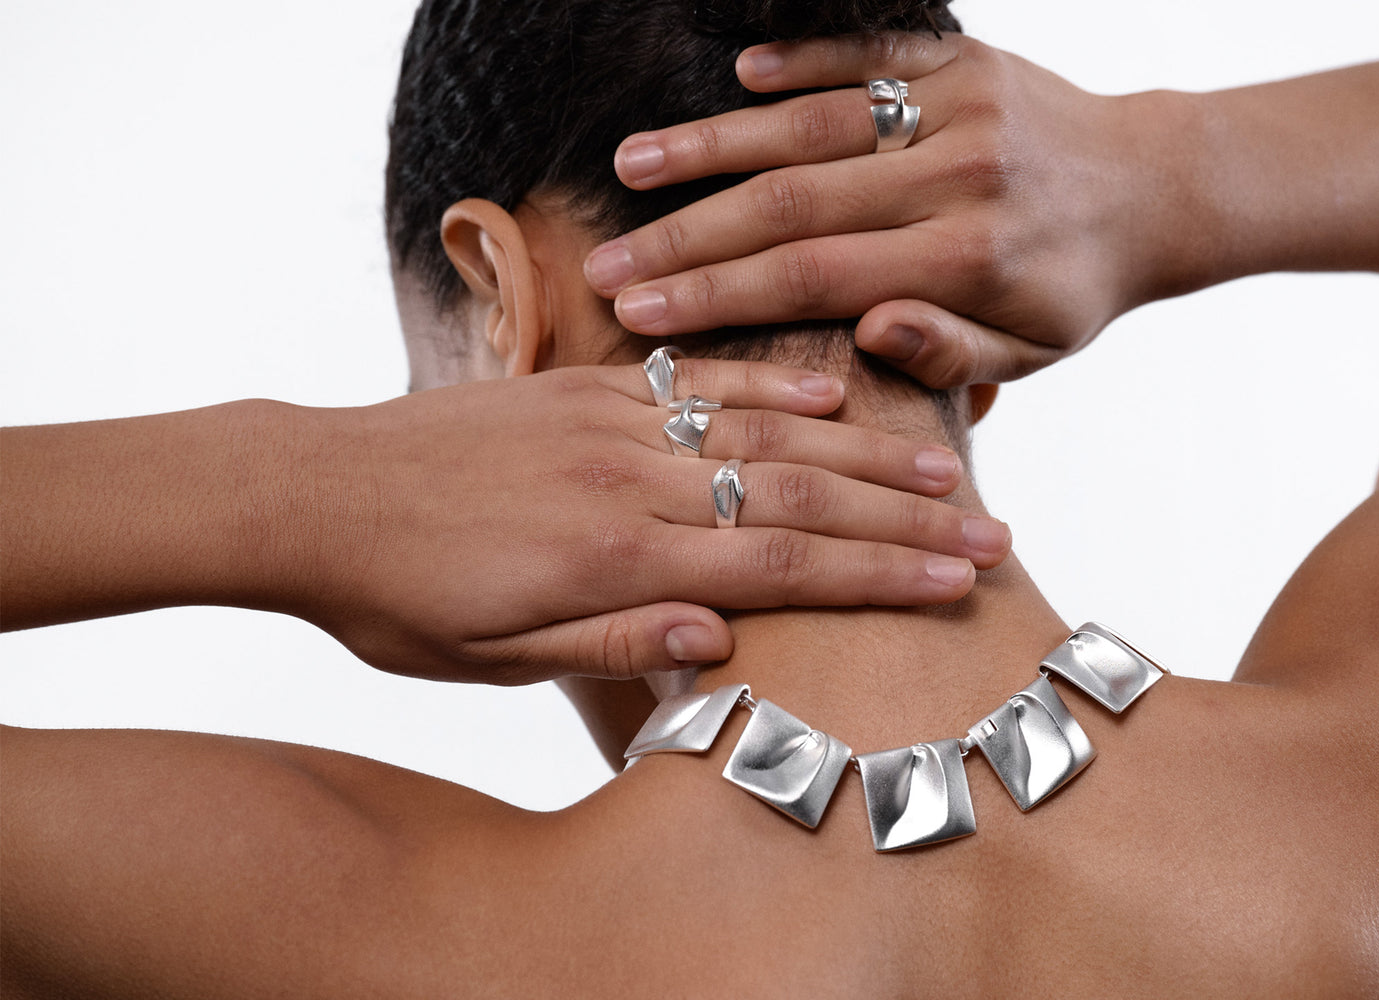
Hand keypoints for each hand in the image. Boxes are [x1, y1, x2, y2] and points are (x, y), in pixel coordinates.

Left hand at [286, 358, 1009, 684]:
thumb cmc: (398, 598)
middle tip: (989, 528)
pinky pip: (696, 383)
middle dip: (901, 517)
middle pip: (795, 493)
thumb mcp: (495, 656)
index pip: (779, 562)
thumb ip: (615, 643)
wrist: (307, 494)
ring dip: (860, 451)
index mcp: (613, 558)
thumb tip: (725, 636)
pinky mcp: (581, 392)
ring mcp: (608, 425)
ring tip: (942, 466)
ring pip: (760, 432)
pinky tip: (830, 396)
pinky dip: (770, 388)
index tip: (957, 581)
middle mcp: (627, 481)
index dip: (877, 574)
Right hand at [584, 33, 1178, 386]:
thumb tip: (864, 335)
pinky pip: (867, 52)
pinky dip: (800, 62)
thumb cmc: (1073, 288)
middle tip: (606, 261)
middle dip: (687, 234)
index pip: (814, 277)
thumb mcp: (1031, 351)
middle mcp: (956, 174)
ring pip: (814, 121)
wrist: (1153, 186)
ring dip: (714, 141)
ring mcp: (957, 106)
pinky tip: (733, 79)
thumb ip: (949, 353)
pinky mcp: (960, 57)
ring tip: (631, 164)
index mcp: (968, 260)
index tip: (637, 313)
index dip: (716, 295)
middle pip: (793, 201)